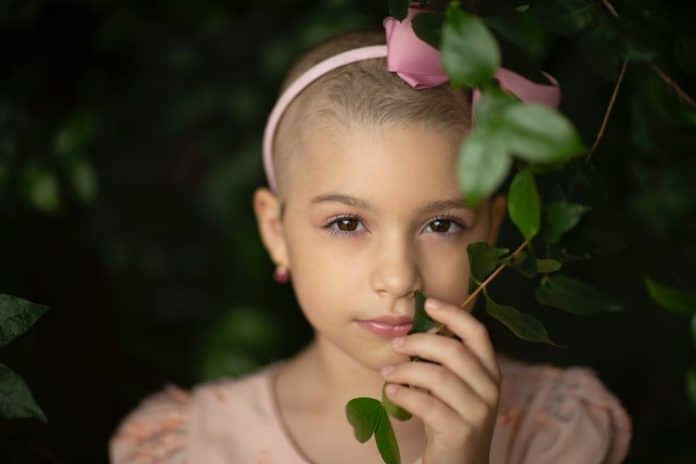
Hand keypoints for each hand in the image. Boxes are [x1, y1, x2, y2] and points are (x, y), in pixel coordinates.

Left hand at [380, 297, 500, 463]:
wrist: (459, 463)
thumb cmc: (451, 416)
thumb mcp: (454, 385)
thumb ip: (444, 359)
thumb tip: (415, 328)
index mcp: (490, 371)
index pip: (477, 333)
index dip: (453, 314)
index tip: (427, 303)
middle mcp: (490, 389)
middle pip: (454, 351)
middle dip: (419, 342)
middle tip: (396, 344)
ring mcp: (478, 412)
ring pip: (437, 377)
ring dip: (405, 370)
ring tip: (387, 372)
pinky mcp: (460, 432)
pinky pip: (426, 404)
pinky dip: (404, 394)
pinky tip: (392, 391)